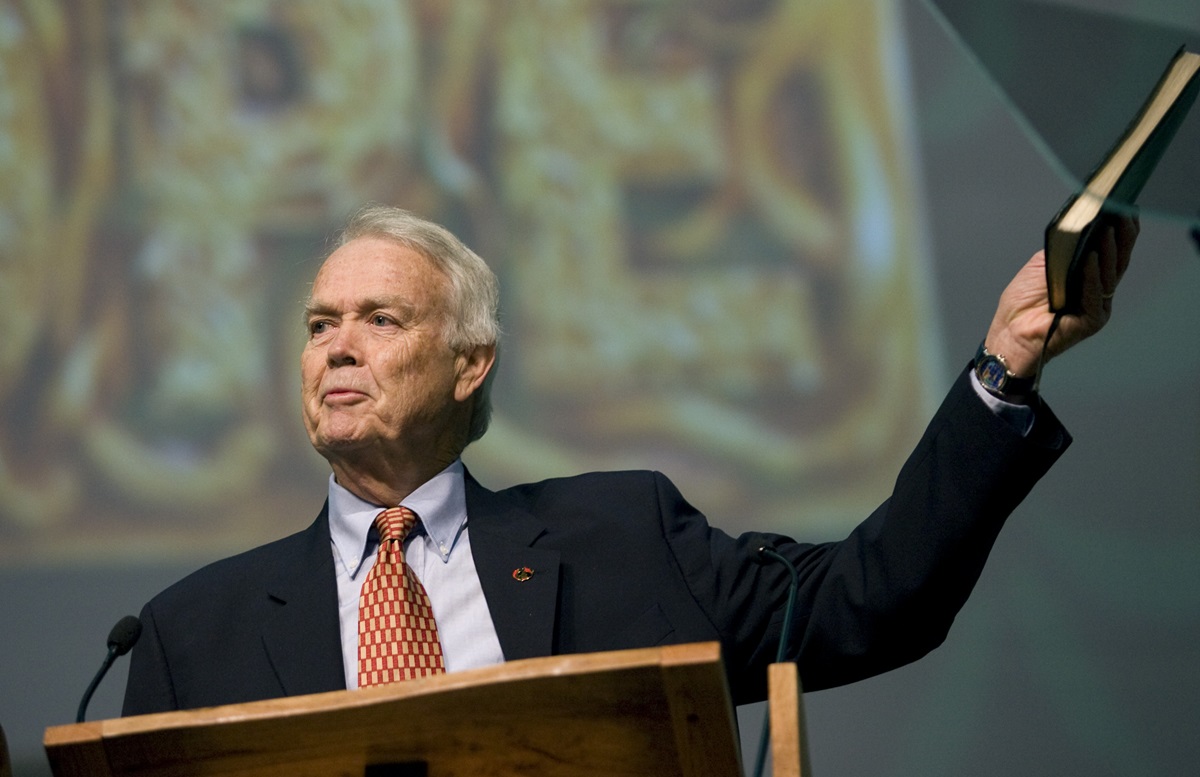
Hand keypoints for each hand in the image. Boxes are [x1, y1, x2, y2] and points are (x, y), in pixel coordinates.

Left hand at [985, 215, 1138, 376]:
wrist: (1010, 333)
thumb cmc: (1022, 303)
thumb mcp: (1042, 267)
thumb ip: (1062, 250)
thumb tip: (1078, 227)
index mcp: (1088, 277)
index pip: (1110, 251)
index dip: (1120, 231)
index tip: (1123, 207)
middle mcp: (1098, 290)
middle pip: (1117, 260)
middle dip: (1122, 236)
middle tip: (1123, 213)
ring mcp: (1098, 305)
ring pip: (1108, 275)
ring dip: (1108, 251)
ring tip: (1107, 229)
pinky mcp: (1092, 320)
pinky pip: (1094, 294)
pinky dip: (1091, 275)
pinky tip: (1089, 258)